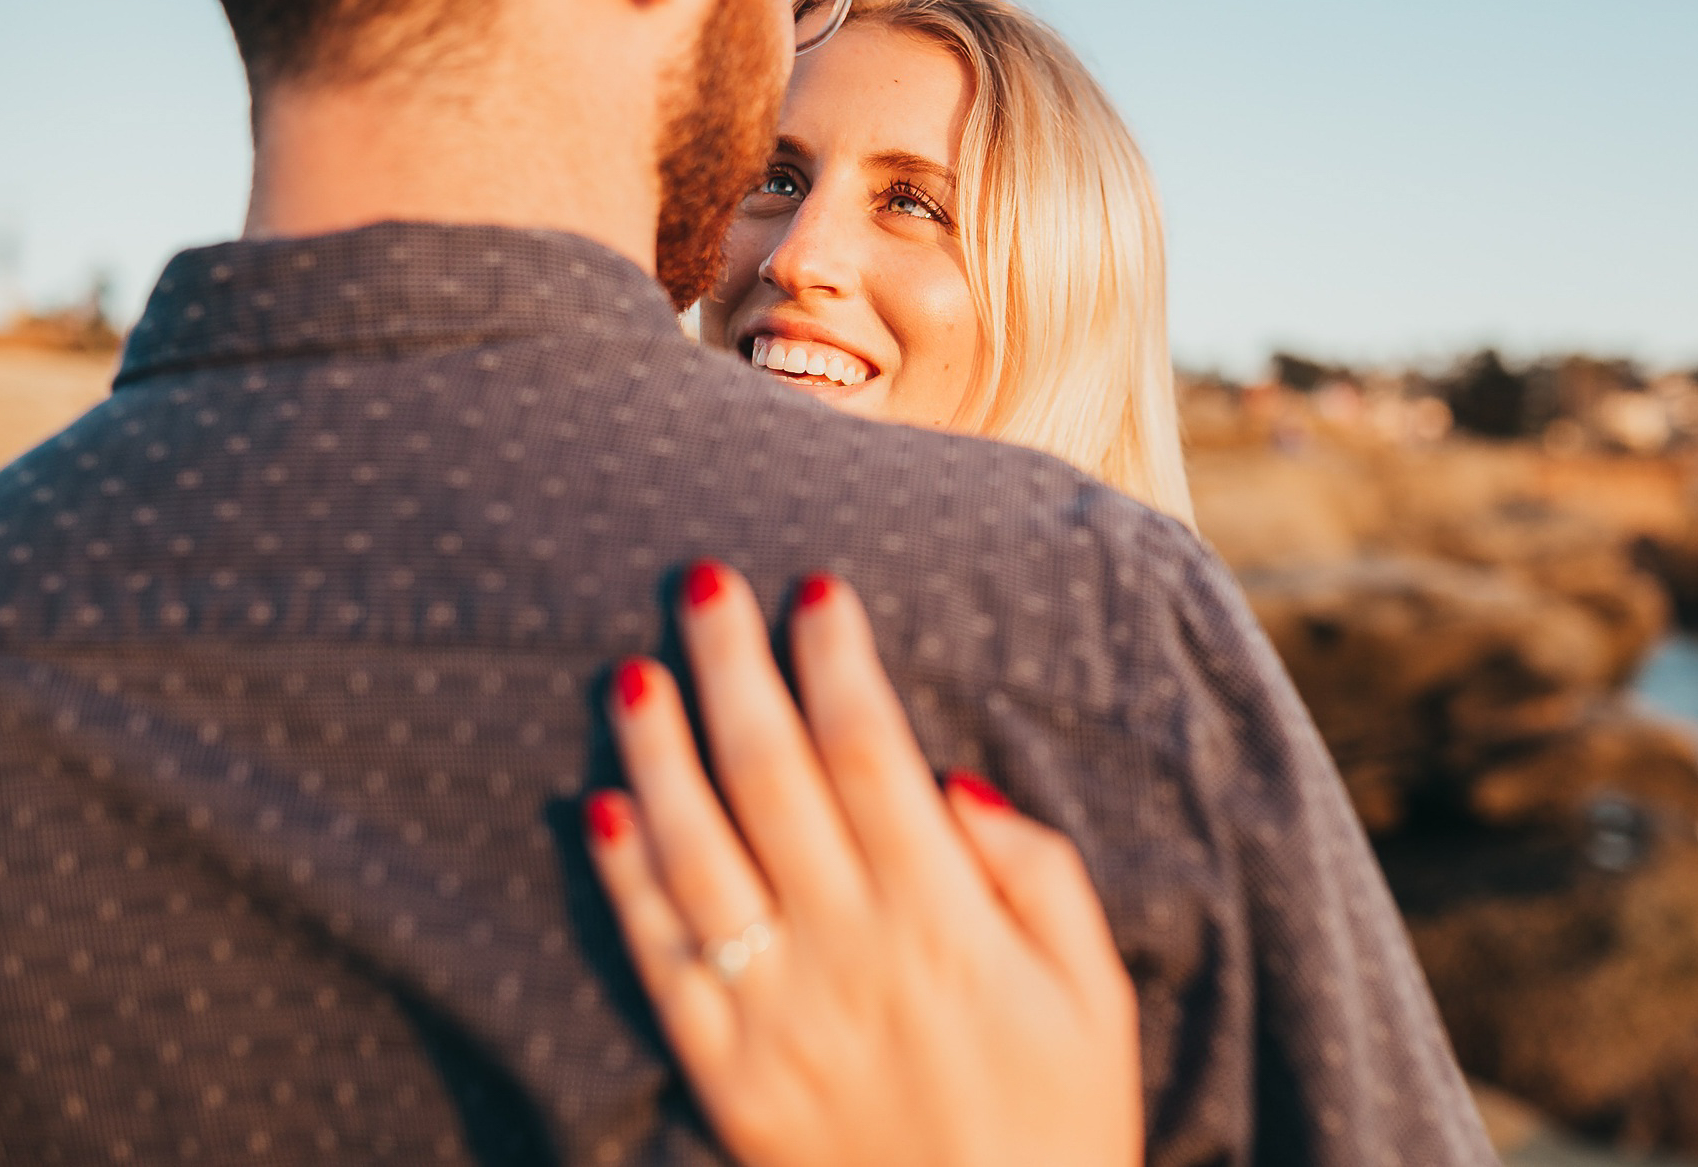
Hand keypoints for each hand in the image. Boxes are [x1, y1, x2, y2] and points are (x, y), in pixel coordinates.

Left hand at [585, 563, 1140, 1166]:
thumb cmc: (1060, 1123)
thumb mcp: (1097, 994)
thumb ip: (1039, 874)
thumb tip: (952, 783)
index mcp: (944, 918)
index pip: (872, 751)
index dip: (838, 660)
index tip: (818, 590)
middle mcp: (847, 948)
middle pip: (771, 773)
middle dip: (734, 667)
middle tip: (704, 584)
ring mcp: (773, 1011)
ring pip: (693, 849)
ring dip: (656, 750)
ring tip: (635, 668)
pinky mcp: (722, 1071)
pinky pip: (658, 956)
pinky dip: (623, 876)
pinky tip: (600, 803)